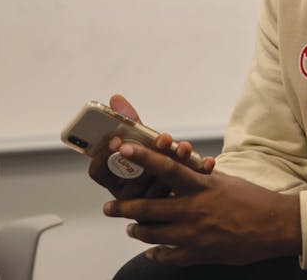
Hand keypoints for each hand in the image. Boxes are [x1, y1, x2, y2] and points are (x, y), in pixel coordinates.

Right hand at [88, 94, 215, 199]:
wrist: (182, 188)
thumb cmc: (150, 160)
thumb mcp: (139, 142)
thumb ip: (129, 123)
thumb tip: (117, 98)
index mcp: (113, 179)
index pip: (99, 170)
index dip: (105, 157)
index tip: (116, 141)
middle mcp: (128, 194)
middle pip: (134, 180)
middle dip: (150, 156)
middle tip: (162, 139)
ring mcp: (151, 205)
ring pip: (160, 187)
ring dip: (174, 164)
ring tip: (184, 148)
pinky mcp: (175, 207)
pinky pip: (185, 192)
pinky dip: (197, 173)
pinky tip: (207, 162)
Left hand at [103, 141, 300, 265]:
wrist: (274, 226)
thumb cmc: (252, 199)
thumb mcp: (224, 180)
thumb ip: (199, 176)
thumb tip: (181, 166)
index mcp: (201, 186)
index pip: (166, 167)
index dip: (143, 158)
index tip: (123, 149)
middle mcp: (194, 209)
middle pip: (149, 208)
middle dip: (124, 208)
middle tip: (109, 208)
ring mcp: (194, 234)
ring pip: (154, 234)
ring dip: (138, 230)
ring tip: (131, 228)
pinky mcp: (199, 253)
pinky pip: (169, 256)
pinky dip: (157, 253)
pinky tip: (152, 252)